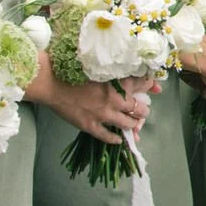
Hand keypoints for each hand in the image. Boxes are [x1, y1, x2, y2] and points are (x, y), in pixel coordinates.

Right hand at [31, 67, 153, 144]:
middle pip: (140, 109)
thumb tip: (133, 71)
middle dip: (143, 111)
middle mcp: (115, 99)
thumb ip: (117, 69)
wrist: (51, 81)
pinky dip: (115, 138)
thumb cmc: (72, 68)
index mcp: (118, 82)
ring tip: (134, 124)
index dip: (150, 86)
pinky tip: (118, 139)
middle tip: (142, 111)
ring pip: (128, 124)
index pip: (143, 85)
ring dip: (134, 125)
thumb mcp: (99, 65)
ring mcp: (103, 114)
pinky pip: (107, 136)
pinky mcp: (90, 125)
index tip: (154, 88)